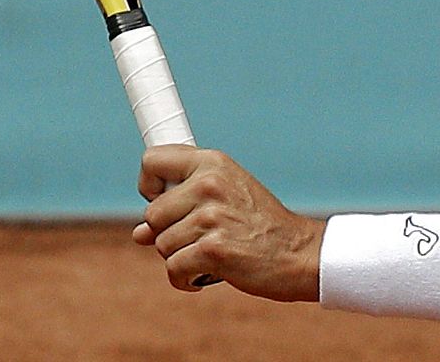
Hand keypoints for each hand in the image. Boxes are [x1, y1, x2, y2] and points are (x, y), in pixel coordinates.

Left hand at [134, 145, 324, 301]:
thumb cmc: (262, 227)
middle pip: (152, 214)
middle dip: (168, 233)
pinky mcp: (213, 249)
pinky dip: (185, 279)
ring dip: (180, 258)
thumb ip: (182, 206)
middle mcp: (210, 183)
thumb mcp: (227, 199)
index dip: (150, 186)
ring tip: (213, 254)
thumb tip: (139, 233)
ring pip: (161, 244)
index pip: (152, 160)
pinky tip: (207, 274)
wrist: (300, 253)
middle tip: (202, 237)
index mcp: (213, 163)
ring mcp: (211, 216)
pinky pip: (173, 269)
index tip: (164, 201)